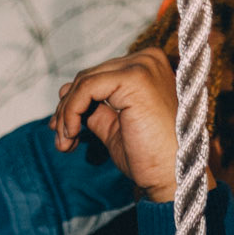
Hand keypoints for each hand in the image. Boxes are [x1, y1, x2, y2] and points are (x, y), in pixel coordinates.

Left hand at [49, 47, 196, 203]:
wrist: (172, 175)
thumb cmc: (149, 157)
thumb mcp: (115, 127)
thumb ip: (95, 109)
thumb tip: (65, 92)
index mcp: (146, 67)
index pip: (98, 76)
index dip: (73, 103)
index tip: (61, 131)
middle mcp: (147, 59)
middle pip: (89, 77)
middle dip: (67, 110)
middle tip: (61, 142)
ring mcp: (142, 66)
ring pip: (84, 81)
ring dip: (66, 115)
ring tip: (65, 144)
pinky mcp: (134, 78)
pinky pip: (87, 88)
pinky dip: (72, 112)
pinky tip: (71, 135)